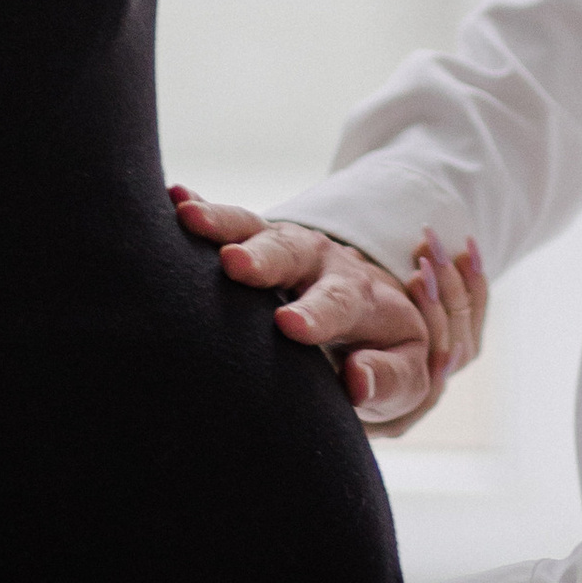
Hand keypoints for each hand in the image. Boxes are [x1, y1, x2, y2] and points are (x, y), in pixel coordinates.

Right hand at [170, 191, 487, 434]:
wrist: (374, 321)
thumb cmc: (384, 358)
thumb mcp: (405, 377)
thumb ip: (388, 380)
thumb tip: (357, 382)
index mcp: (363, 299)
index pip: (340, 304)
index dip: (317, 314)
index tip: (289, 326)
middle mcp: (324, 264)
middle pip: (296, 254)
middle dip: (266, 258)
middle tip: (235, 264)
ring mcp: (288, 250)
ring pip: (258, 230)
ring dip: (224, 224)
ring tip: (189, 218)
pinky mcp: (257, 244)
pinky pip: (232, 224)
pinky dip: (205, 211)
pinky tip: (176, 199)